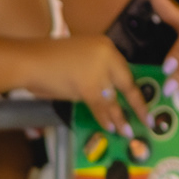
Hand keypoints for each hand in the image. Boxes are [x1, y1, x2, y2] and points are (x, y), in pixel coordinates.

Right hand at [32, 36, 154, 135]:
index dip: (132, 88)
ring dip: (121, 118)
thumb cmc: (48, 60)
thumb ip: (93, 68)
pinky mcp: (88, 88)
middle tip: (148, 119)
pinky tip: (111, 128)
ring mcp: (98, 72)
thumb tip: (105, 91)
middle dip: (137, 104)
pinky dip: (105, 119)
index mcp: (105, 46)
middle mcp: (106, 56)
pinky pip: (100, 107)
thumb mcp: (78, 56)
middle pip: (126, 83)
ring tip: (128, 132)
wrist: (30, 61)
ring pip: (113, 99)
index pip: (123, 69)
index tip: (140, 99)